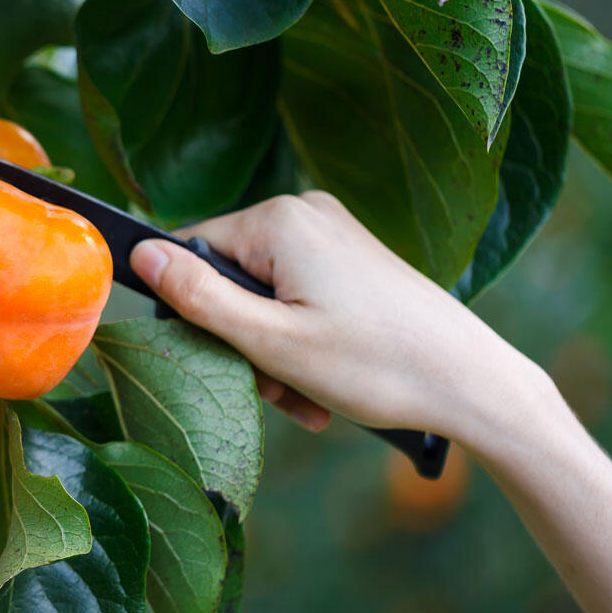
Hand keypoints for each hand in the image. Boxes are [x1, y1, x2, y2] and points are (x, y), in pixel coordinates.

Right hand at [130, 192, 611, 612]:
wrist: (473, 383)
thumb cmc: (375, 364)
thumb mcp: (270, 341)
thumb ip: (198, 296)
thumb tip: (138, 255)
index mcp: (279, 221)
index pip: (191, 251)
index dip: (194, 311)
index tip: (225, 360)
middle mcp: (306, 213)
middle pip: (230, 277)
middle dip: (241, 341)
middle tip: (274, 390)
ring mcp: (334, 234)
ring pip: (264, 295)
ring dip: (271, 352)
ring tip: (305, 398)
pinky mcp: (353, 259)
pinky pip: (298, 296)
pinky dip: (300, 341)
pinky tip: (321, 384)